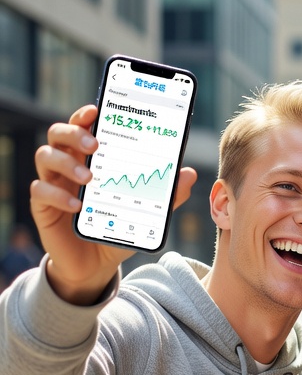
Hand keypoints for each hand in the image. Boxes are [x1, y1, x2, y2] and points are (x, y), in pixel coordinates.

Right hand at [31, 104, 196, 304]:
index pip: (82, 127)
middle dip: (73, 133)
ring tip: (90, 178)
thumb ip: (166, 195)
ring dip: (66, 163)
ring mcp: (53, 183)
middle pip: (57, 133)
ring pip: (44, 156)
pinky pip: (40, 191)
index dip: (85, 115)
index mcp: (91, 158)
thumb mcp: (145, 213)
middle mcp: (68, 165)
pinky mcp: (42, 207)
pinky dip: (57, 195)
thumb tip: (189, 173)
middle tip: (94, 145)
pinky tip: (77, 205)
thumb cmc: (117, 228)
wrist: (96, 264)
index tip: (96, 110)